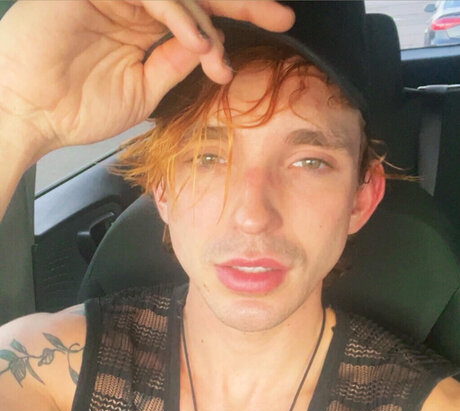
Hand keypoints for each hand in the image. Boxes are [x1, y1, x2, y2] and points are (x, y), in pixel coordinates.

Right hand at [0, 0, 293, 154]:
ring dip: (204, 22)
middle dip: (241, 2)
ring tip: (215, 57)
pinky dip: (178, 15)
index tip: (276, 27)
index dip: (238, 17)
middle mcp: (133, 5)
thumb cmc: (76, 107)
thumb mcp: (143, 91)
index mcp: (144, 27)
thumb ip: (174, 65)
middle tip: (279, 15)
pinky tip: (196, 42)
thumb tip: (209, 50)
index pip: (198, 15)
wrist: (31, 114)